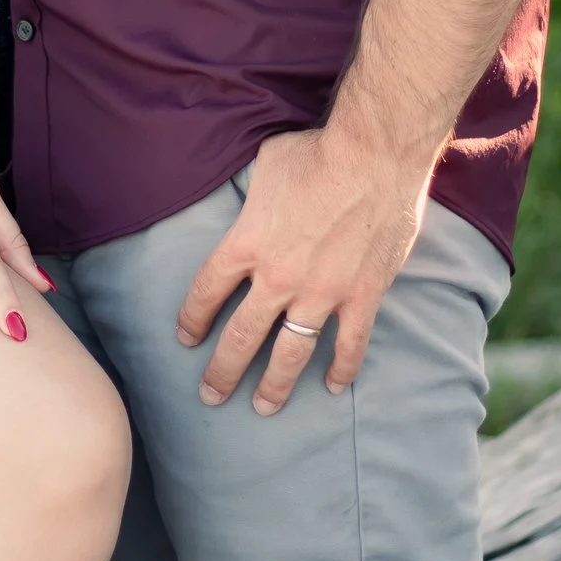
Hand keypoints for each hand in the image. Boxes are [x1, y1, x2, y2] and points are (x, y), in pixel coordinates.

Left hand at [177, 124, 433, 414]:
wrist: (375, 155)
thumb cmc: (317, 152)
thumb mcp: (265, 167)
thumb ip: (254, 198)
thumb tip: (255, 202)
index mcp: (246, 244)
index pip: (205, 292)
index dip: (192, 319)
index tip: (186, 339)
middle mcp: (276, 277)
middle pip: (240, 336)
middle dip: (221, 371)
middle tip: (209, 395)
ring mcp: (321, 292)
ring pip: (290, 353)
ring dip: (274, 385)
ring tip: (263, 407)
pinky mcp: (361, 296)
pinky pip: (349, 344)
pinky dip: (342, 368)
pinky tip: (334, 387)